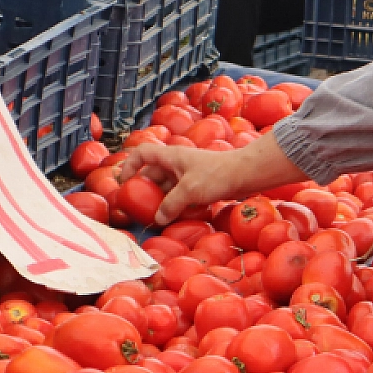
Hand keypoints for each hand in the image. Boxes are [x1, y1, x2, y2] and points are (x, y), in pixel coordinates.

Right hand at [117, 135, 306, 224]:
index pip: (142, 153)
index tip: (125, 183)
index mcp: (171, 156)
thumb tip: (158, 219)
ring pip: (166, 188)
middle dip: (144, 191)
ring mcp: (188, 175)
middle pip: (152, 175)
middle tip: (138, 210)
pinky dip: (175, 206)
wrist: (247, 174)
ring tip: (154, 219)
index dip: (129, 165)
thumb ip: (171, 205)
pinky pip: (179, 196)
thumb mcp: (190, 190)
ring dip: (160, 202)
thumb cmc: (217, 175)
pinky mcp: (198, 186)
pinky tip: (174, 219)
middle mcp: (177, 164)